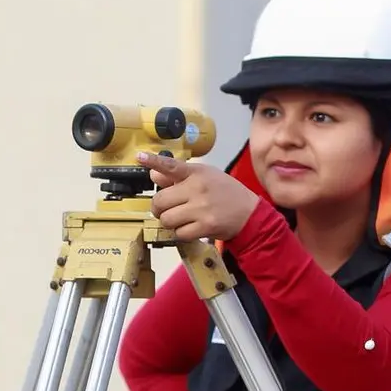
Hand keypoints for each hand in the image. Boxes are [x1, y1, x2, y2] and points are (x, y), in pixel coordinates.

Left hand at [138, 152, 259, 240]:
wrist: (249, 212)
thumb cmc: (226, 193)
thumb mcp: (205, 177)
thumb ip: (177, 176)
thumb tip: (154, 175)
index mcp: (196, 173)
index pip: (171, 165)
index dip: (154, 161)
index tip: (140, 157)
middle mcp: (198, 188)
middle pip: (160, 201)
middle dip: (159, 209)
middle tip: (166, 210)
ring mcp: (202, 208)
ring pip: (167, 219)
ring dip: (170, 222)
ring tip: (181, 219)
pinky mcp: (206, 226)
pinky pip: (180, 233)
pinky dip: (181, 233)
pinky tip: (191, 228)